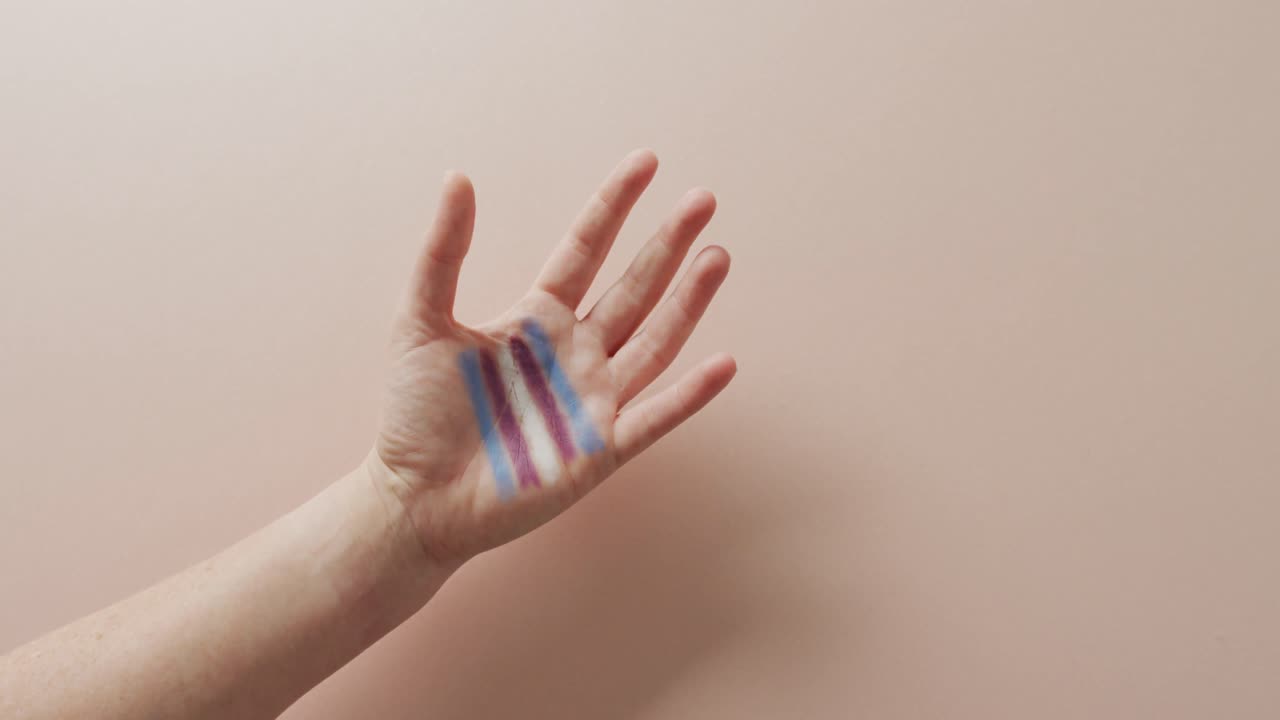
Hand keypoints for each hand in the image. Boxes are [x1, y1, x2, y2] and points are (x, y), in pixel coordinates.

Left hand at [368, 150, 734, 565]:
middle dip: (667, 243)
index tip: (646, 162)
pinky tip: (723, 362)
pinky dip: (689, 393)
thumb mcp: (420, 319)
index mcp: (536, 319)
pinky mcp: (600, 449)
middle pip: (633, 287)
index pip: (585, 249)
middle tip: (702, 199)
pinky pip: (655, 416)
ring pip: (653, 341)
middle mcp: (574, 353)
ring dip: (687, 301)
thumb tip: (459, 177)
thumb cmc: (415, 414)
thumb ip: (443, 252)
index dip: (615, 206)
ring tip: (717, 256)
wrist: (415, 497)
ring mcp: (593, 400)